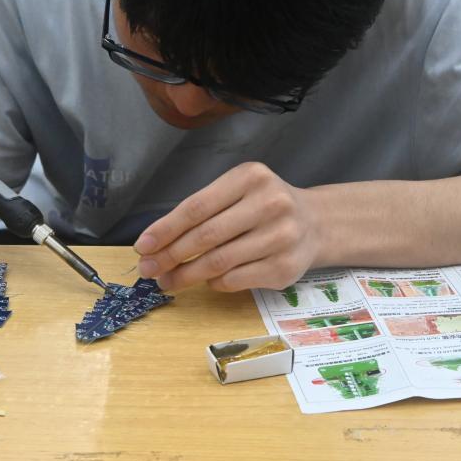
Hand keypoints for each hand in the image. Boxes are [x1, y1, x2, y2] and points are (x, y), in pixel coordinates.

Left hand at [133, 162, 320, 291]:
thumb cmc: (264, 206)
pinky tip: (204, 280)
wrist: (316, 223)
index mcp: (251, 178)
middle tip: (148, 269)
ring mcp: (281, 237)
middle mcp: (269, 204)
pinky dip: (214, 282)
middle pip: (206, 236)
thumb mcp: (238, 191)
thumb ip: (204, 210)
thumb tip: (156, 242)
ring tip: (167, 280)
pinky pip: (236, 280)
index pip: (197, 207)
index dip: (166, 229)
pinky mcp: (285, 267)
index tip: (143, 246)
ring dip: (186, 275)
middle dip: (170, 255)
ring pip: (219, 262)